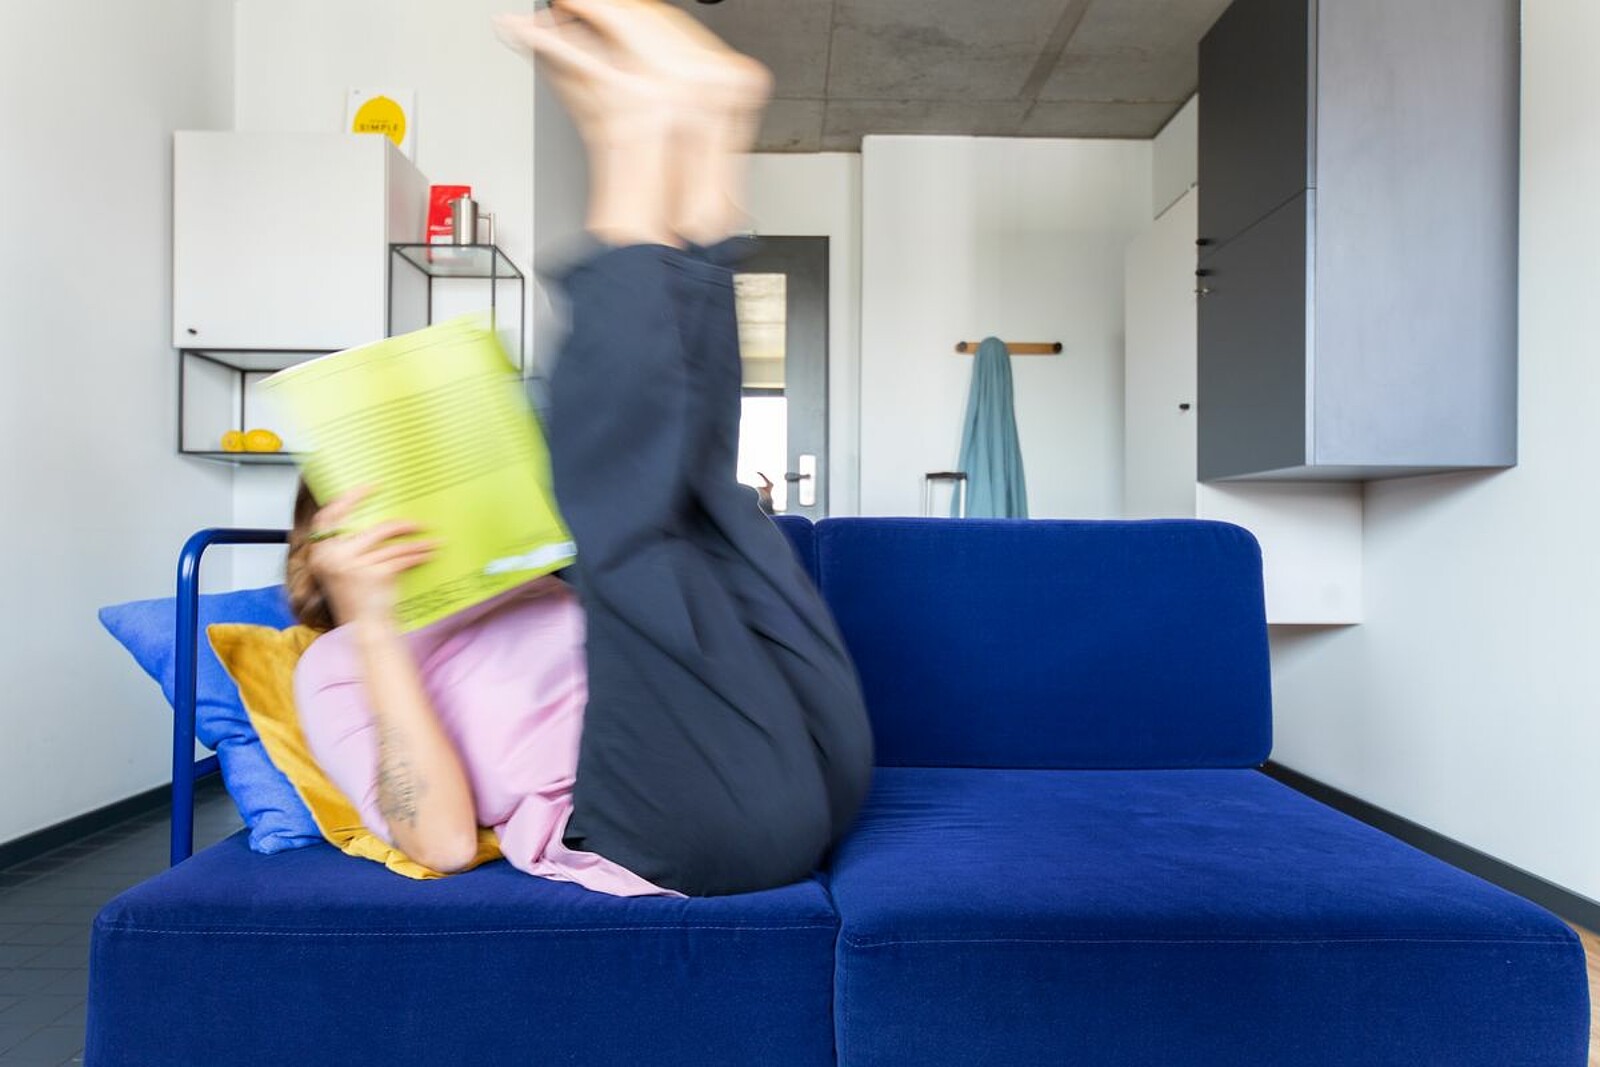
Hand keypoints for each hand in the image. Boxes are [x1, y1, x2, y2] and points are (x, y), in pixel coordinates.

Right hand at [306, 487, 436, 626]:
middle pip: (371, 528)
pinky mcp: (375, 574)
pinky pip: (402, 557)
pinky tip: (430, 552)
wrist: (366, 630)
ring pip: (392, 543)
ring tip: (432, 540)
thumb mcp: (342, 573)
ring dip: (416, 541)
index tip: (370, 488)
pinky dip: (419, 553)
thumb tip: (372, 520)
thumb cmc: (357, 602)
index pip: (329, 516)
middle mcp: (333, 558)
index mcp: (320, 554)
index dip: (349, 499)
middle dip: (399, 524)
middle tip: (417, 522)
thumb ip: (347, 548)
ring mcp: (354, 565)